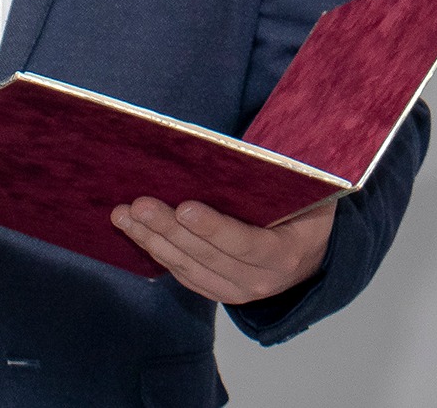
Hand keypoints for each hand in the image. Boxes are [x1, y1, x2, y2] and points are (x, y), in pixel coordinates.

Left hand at [112, 196, 334, 303]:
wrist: (312, 256)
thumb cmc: (307, 213)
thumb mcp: (310, 193)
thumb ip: (285, 174)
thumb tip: (252, 145)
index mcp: (286, 253)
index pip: (246, 243)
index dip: (214, 228)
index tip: (184, 207)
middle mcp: (261, 280)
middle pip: (207, 256)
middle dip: (168, 229)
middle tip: (139, 205)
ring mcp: (237, 291)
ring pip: (187, 267)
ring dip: (152, 240)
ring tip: (124, 214)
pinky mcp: (217, 291)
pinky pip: (182, 274)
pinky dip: (156, 252)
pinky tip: (134, 230)